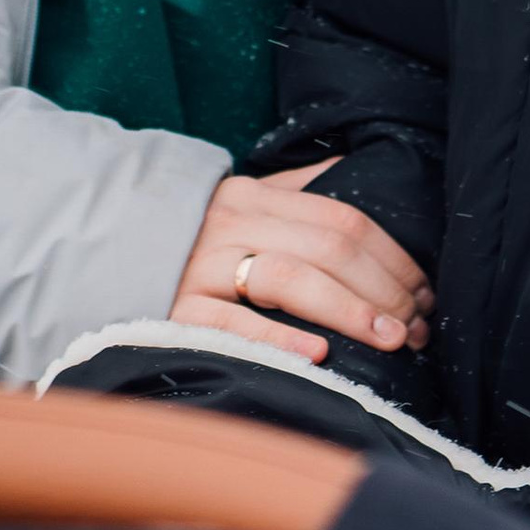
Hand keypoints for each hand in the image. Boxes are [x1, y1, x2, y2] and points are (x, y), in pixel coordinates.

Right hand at [171, 163, 432, 365]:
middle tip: (418, 326)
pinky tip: (320, 354)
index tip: (424, 292)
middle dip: (385, 288)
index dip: (393, 257)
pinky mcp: (177, 312)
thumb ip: (297, 191)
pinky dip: (281, 337)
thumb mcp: (243, 203)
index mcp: (254, 196)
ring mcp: (202, 267)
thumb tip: (356, 175)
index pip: (342, 218)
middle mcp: (230, 224)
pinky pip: (235, 323)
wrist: (104, 258)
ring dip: (351, 310)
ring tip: (391, 338)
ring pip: (290, 278)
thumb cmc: (193, 239)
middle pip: (327, 248)